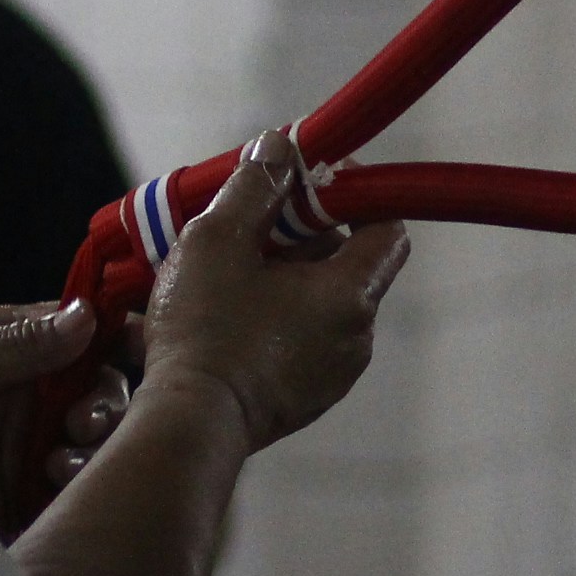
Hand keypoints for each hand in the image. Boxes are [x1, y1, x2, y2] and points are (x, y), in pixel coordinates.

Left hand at [0, 302, 126, 536]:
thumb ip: (18, 341)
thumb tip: (88, 316)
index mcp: (11, 346)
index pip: (85, 332)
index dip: (121, 334)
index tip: (147, 346)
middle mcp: (29, 394)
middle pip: (103, 387)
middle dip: (106, 400)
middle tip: (80, 421)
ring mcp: (30, 446)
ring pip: (99, 439)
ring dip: (97, 444)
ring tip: (63, 458)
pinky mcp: (29, 497)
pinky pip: (78, 488)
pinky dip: (83, 484)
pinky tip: (57, 483)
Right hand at [141, 132, 409, 454]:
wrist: (187, 429)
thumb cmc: (204, 330)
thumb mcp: (219, 238)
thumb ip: (255, 185)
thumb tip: (281, 147)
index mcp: (350, 295)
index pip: (388, 227)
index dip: (355, 195)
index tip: (308, 180)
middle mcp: (356, 338)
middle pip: (346, 263)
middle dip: (302, 234)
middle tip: (249, 221)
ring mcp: (332, 375)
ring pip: (318, 304)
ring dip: (281, 277)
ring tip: (225, 268)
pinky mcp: (302, 401)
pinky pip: (297, 341)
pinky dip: (270, 317)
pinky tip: (220, 312)